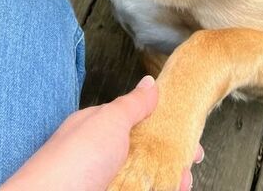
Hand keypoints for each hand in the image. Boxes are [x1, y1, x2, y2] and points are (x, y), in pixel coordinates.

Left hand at [0, 75, 202, 190]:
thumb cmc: (71, 164)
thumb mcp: (108, 122)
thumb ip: (132, 104)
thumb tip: (150, 82)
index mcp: (99, 129)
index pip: (139, 122)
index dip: (166, 127)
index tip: (191, 136)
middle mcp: (103, 158)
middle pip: (146, 155)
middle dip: (172, 159)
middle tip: (189, 167)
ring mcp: (108, 181)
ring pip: (146, 179)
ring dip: (168, 180)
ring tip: (183, 184)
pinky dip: (159, 190)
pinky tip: (172, 189)